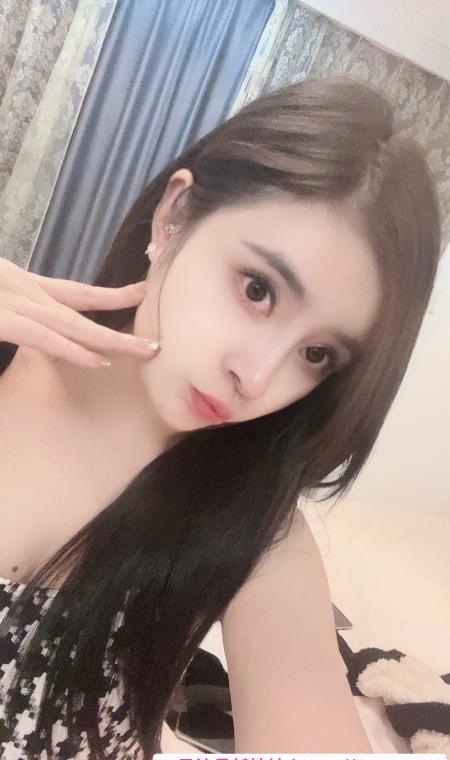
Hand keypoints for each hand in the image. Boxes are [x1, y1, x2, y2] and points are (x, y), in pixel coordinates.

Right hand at [0, 257, 156, 368]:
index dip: (111, 296)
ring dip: (112, 340)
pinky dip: (70, 349)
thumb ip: (14, 313)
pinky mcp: (0, 321)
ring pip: (73, 324)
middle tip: (158, 334)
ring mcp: (13, 306)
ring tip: (146, 351)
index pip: (76, 292)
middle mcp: (25, 293)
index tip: (142, 294)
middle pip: (85, 306)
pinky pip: (40, 338)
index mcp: (23, 285)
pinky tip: (97, 361)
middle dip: (126, 318)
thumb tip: (29, 324)